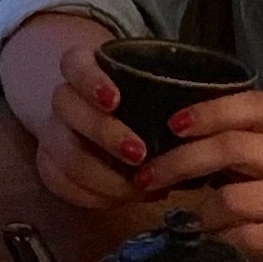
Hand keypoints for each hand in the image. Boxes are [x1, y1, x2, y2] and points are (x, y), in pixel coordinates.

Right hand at [0, 11, 151, 210]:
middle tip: (140, 154)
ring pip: (61, 151)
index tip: (116, 100)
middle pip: (66, 106)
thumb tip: (212, 115)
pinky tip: (125, 198)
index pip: (74, 64)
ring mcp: (53, 132)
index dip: (90, 81)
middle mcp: (63, 98)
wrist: (109, 125)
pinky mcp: (50, 165)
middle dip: (103, 132)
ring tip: (141, 186)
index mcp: (82, 68)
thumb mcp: (153, 89)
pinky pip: (60, 183)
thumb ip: (170, 94)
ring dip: (101, 173)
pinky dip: (93, 195)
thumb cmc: (142, 104)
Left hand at [148, 90, 262, 261]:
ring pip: (236, 198)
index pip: (253, 104)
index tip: (172, 125)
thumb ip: (238, 153)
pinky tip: (211, 244)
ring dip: (199, 212)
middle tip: (147, 178)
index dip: (209, 109)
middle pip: (234, 147)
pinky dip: (223, 240)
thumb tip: (169, 148)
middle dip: (181, 162)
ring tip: (184, 222)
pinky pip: (252, 237)